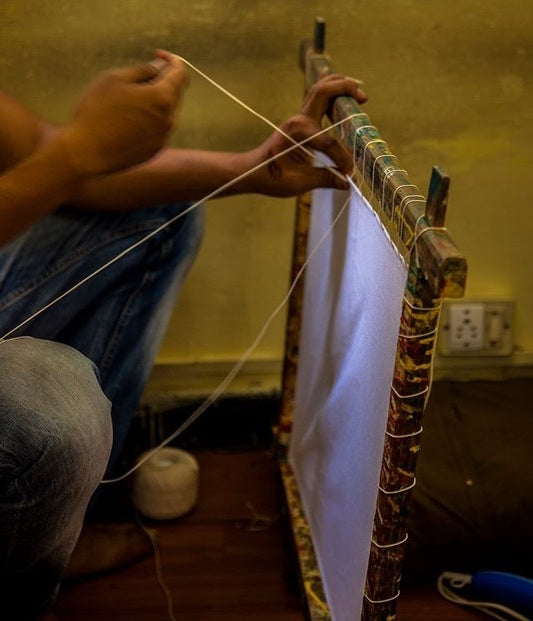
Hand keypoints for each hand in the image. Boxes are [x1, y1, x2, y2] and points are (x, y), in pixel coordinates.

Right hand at [59, 51, 186, 175]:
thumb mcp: (116, 79)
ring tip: (128, 101)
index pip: (180, 73)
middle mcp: (169, 119)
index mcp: (162, 97)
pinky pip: (158, 128)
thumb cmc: (98, 111)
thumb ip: (144, 70)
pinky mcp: (155, 149)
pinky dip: (149, 119)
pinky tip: (127, 120)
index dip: (172, 60)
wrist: (88, 151)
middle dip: (162, 80)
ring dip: (154, 101)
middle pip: (174, 93)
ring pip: (166, 112)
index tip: (159, 56)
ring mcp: (163, 137)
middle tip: (139, 76)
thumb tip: (160, 67)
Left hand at [246, 74, 367, 196]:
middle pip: (324, 91)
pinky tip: (342, 97)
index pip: (330, 142)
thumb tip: (346, 183)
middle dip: (345, 89)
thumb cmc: (272, 177)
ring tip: (358, 91)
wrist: (252, 171)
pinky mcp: (300, 121)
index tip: (349, 173)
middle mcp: (299, 120)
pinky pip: (317, 100)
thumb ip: (325, 179)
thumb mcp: (300, 182)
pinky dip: (331, 94)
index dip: (342, 159)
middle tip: (364, 97)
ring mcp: (299, 118)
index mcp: (299, 133)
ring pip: (320, 90)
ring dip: (339, 86)